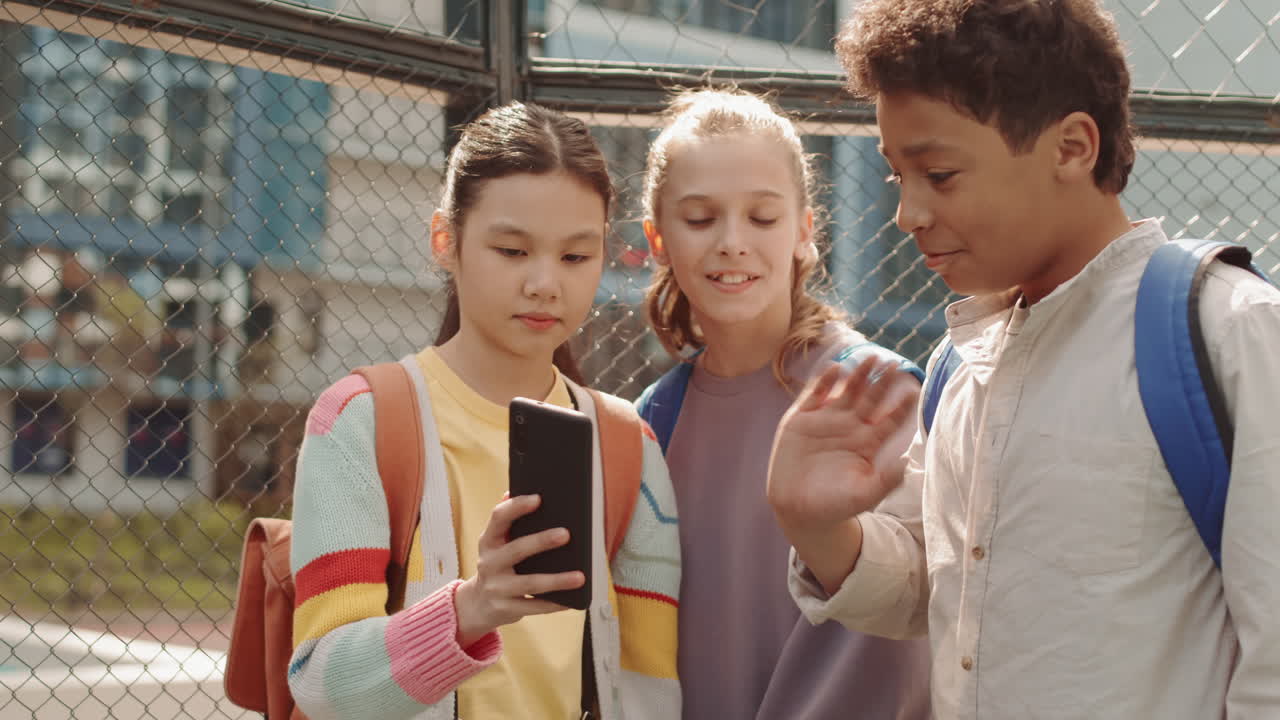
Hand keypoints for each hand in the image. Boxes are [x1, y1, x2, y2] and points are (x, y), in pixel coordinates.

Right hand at [454, 493, 584, 646]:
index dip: (516, 507)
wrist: (477, 605)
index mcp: (488, 541)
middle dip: (541, 542)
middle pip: (516, 550)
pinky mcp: (506, 609)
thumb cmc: (497, 565)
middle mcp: (489, 563)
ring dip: (557, 580)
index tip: (538, 498)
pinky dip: (555, 604)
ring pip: (530, 584)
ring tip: (580, 576)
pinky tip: (572, 600)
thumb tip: (511, 492)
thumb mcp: (496, 543)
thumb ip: (507, 521)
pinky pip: (534, 607)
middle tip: (566, 534)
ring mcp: (497, 588)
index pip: (498, 518)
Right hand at [768, 356, 918, 538]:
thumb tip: (907, 463)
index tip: (913, 392)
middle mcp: (850, 427)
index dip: (901, 406)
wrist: (798, 509)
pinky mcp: (802, 419)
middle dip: (883, 382)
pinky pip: (815, 394)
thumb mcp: (865, 496)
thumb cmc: (835, 505)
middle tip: (895, 364)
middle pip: (871, 399)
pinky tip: (835, 369)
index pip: (890, 420)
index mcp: (868, 443)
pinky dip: (823, 381)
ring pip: (847, 390)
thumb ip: (887, 481)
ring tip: (871, 358)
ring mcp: (826, 420)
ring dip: (858, 374)